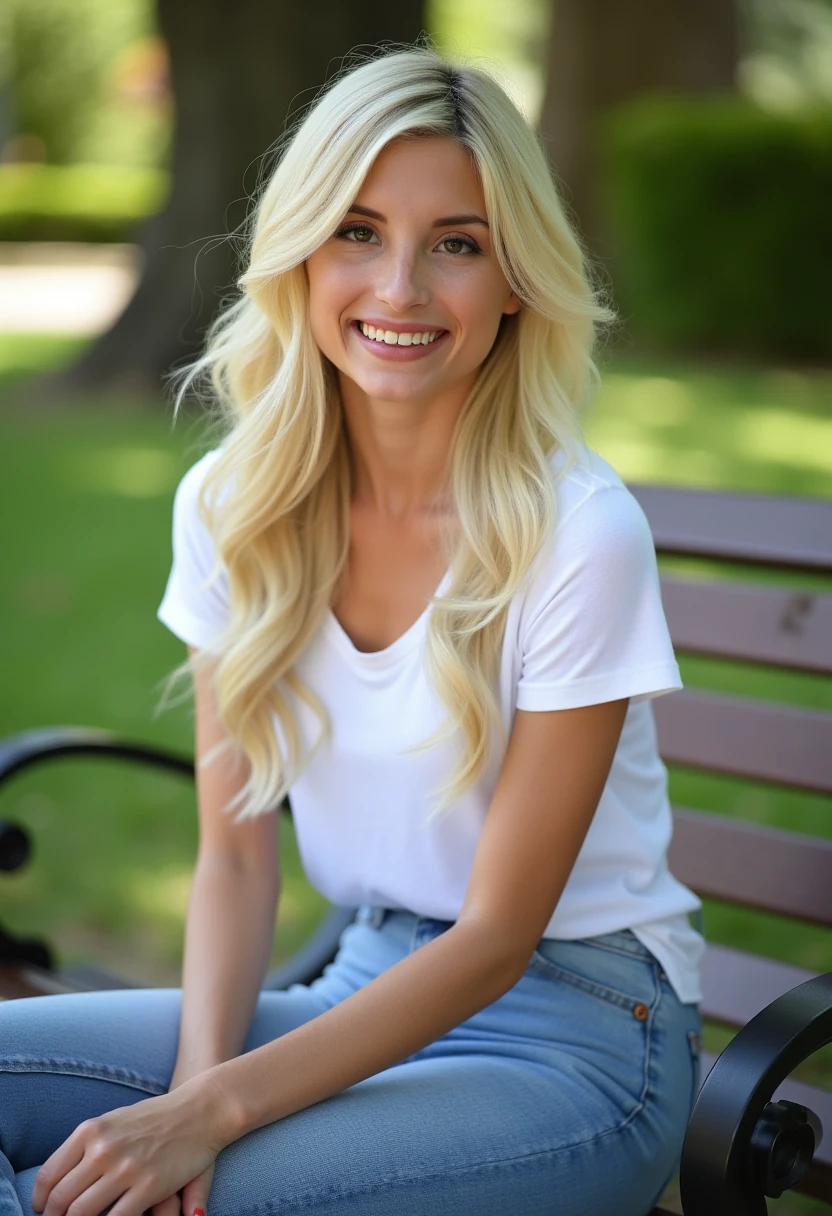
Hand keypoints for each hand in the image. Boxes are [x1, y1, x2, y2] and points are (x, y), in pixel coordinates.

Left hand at [31, 1079, 228, 1215]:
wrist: (200, 1110)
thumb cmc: (155, 1118)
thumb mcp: (113, 1122)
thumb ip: (85, 1148)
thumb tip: (55, 1182)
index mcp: (90, 1131)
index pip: (48, 1175)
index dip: (40, 1201)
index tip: (43, 1210)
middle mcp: (103, 1149)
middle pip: (61, 1199)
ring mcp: (125, 1169)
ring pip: (81, 1213)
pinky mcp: (148, 1186)